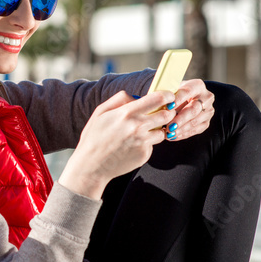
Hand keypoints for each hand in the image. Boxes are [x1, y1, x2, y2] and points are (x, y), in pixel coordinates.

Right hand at [58, 90, 176, 199]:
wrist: (91, 166)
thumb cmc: (94, 137)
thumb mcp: (101, 112)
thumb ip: (120, 99)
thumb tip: (138, 97)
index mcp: (127, 113)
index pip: (159, 98)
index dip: (167, 96)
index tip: (169, 96)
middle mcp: (138, 127)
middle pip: (167, 115)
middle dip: (167, 112)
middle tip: (161, 113)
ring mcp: (143, 142)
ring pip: (162, 131)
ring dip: (156, 129)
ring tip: (140, 132)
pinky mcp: (144, 155)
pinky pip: (152, 145)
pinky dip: (146, 143)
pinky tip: (132, 146)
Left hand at [163, 79, 213, 141]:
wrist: (184, 100)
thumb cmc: (174, 94)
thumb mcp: (171, 90)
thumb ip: (168, 94)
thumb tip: (159, 101)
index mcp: (197, 85)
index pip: (187, 92)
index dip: (178, 100)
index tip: (168, 107)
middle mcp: (206, 97)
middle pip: (193, 109)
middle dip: (180, 119)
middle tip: (168, 126)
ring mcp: (208, 111)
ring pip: (195, 121)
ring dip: (180, 129)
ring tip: (168, 134)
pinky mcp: (206, 122)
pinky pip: (195, 130)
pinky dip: (183, 134)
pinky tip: (172, 136)